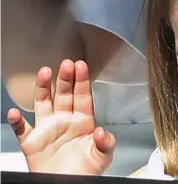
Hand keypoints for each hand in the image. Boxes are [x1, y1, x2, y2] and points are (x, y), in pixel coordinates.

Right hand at [7, 60, 115, 174]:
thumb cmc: (86, 170)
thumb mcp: (103, 157)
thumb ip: (106, 143)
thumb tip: (102, 132)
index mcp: (83, 121)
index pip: (83, 96)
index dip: (82, 80)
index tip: (81, 66)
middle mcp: (65, 120)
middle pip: (64, 94)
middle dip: (66, 78)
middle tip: (66, 63)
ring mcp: (48, 129)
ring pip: (44, 103)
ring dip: (44, 88)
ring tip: (45, 72)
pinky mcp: (32, 143)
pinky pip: (22, 129)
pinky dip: (17, 122)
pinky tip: (14, 113)